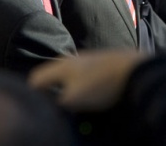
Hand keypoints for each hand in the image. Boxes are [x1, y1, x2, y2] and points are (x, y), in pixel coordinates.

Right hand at [28, 50, 147, 111]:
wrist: (135, 69)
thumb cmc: (100, 84)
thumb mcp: (73, 99)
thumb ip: (56, 103)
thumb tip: (47, 106)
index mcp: (61, 65)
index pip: (36, 78)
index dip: (30, 93)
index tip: (33, 106)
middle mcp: (73, 58)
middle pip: (53, 75)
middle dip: (50, 90)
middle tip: (51, 105)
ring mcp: (90, 58)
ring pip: (70, 74)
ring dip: (67, 87)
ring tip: (70, 101)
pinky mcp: (104, 62)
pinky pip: (85, 74)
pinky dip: (82, 84)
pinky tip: (90, 92)